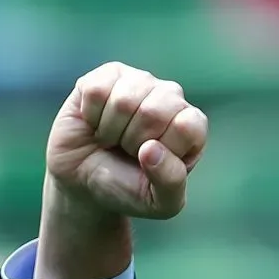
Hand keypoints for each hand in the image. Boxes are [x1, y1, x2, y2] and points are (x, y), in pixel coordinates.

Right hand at [46, 61, 207, 219]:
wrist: (86, 182)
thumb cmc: (130, 189)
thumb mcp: (160, 202)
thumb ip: (170, 182)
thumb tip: (151, 149)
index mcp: (192, 127)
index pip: (187, 126)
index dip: (163, 149)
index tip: (151, 162)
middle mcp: (171, 98)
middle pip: (155, 111)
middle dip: (133, 141)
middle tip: (128, 151)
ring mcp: (140, 82)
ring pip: (124, 100)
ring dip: (111, 129)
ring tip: (113, 138)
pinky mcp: (108, 75)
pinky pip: (96, 90)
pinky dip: (91, 115)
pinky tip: (96, 123)